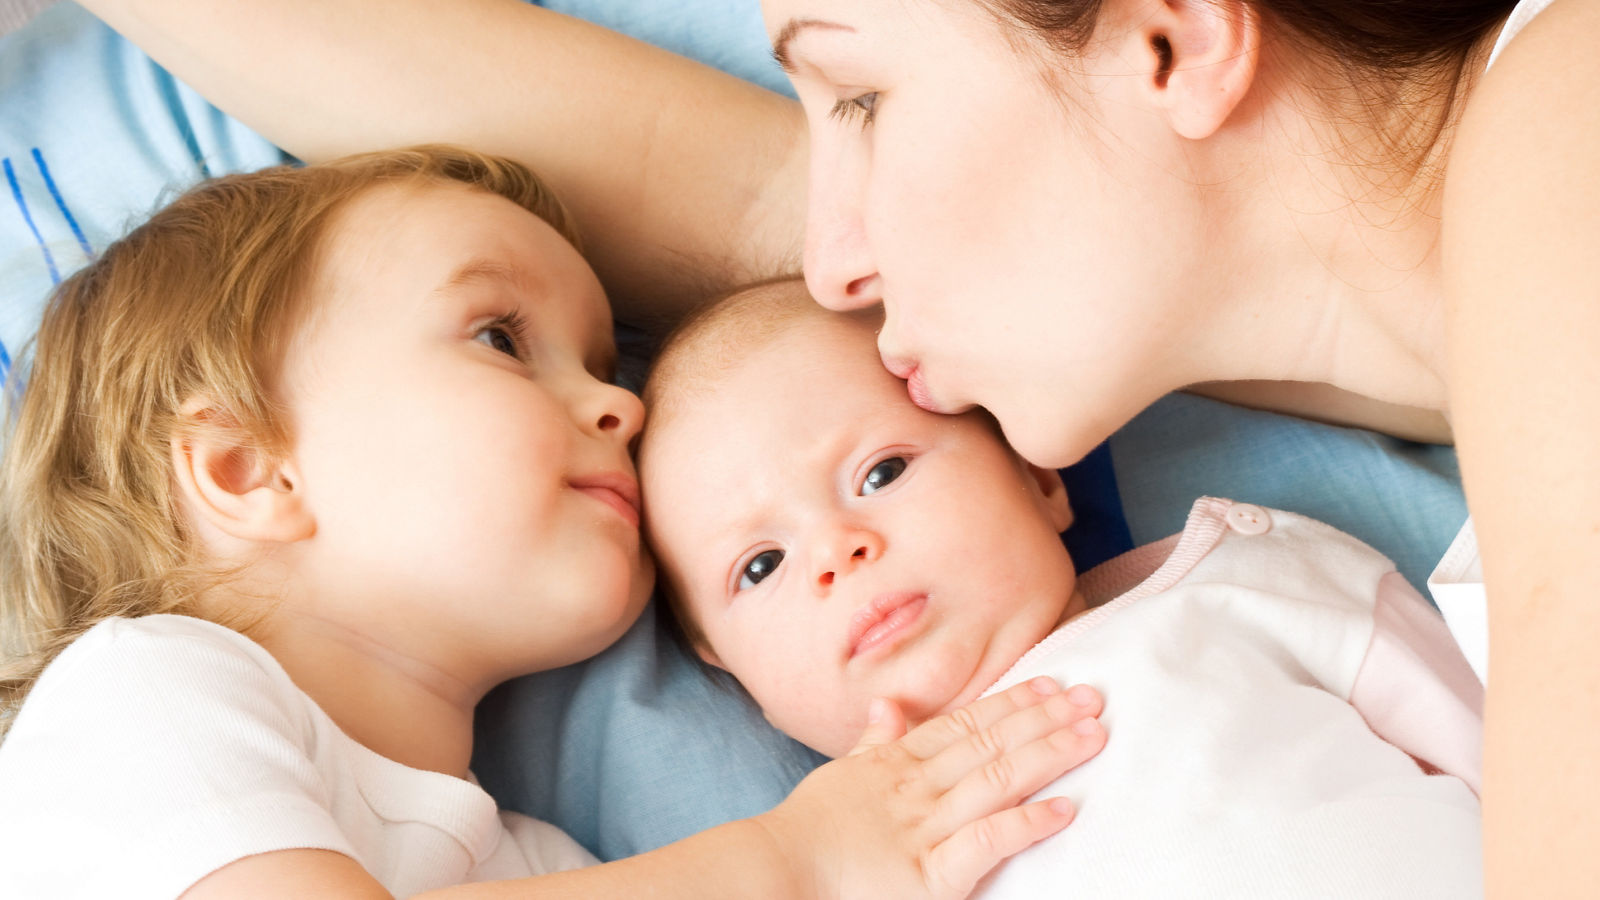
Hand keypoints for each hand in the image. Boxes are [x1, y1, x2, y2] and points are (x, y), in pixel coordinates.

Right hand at [758, 677, 1104, 899]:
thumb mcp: (840, 776)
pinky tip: (1065, 809)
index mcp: (896, 764)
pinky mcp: (932, 875)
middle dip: (1044, 718)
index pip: (964, 723)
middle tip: (1093, 698)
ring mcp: (926, 827)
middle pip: (990, 742)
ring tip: (1093, 737)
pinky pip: (987, 841)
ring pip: (998, 779)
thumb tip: (887, 704)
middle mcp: (917, 787)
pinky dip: (1028, 823)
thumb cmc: (808, 832)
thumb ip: (872, 742)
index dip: (1011, 702)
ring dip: (1049, 755)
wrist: (777, 873)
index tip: (1051, 683)